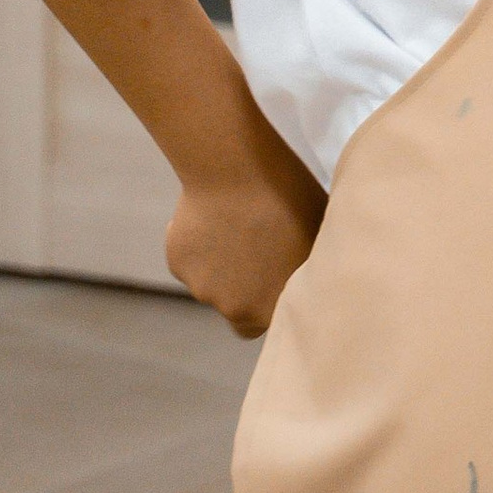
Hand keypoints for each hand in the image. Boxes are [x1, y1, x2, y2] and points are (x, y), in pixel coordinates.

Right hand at [167, 163, 321, 337]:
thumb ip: (306, 271)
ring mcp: (202, 287)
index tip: (280, 275)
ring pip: (213, 282)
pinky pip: (192, 260)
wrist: (237, 170)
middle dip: (246, 286)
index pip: (273, 322)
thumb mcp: (314, 240)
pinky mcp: (178, 264)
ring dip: (222, 263)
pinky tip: (214, 214)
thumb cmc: (288, 199)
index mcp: (272, 308)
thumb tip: (314, 276)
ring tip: (239, 222)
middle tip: (259, 247)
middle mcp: (234, 308)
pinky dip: (199, 245)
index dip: (276, 299)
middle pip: (238, 306)